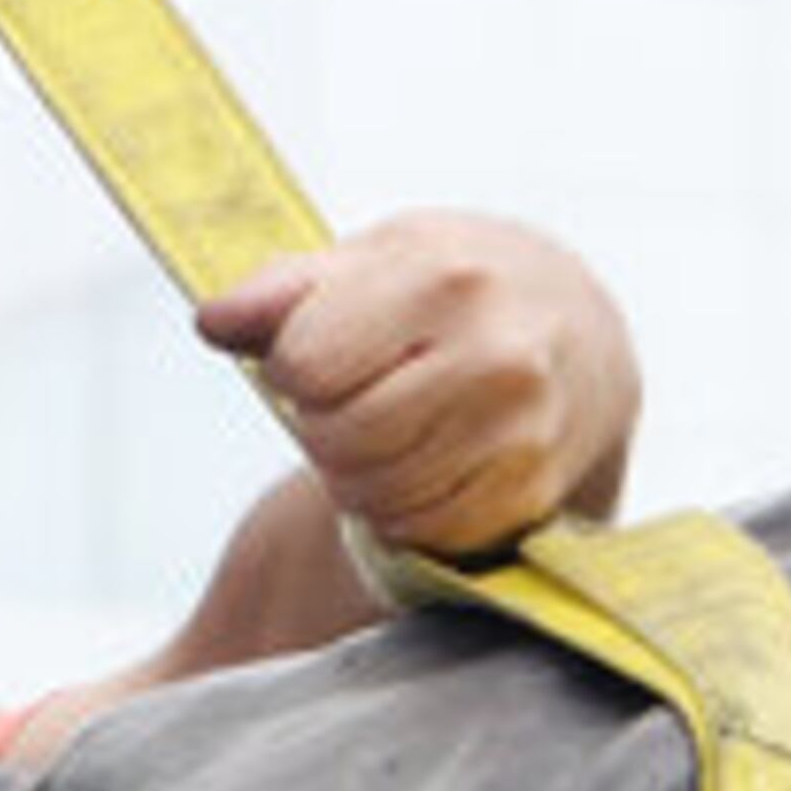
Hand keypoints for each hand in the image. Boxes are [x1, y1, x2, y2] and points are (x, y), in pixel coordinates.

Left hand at [197, 210, 639, 558]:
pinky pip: (422, 530)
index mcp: (441, 278)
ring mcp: (521, 428)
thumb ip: (282, 290)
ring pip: (375, 494)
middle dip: (325, 426)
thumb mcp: (372, 260)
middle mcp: (494, 353)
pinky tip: (427, 462)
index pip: (306, 364)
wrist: (578, 331)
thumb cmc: (452, 288)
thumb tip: (212, 321)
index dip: (294, 366)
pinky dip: (405, 509)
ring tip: (390, 429)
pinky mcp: (530, 489)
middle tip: (354, 399)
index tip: (327, 350)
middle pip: (339, 437)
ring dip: (359, 475)